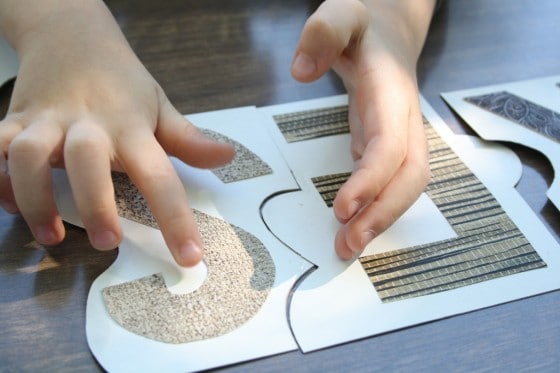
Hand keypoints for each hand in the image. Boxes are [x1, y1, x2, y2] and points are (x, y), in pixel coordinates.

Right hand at [0, 1, 233, 266]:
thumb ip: (189, 139)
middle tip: (107, 242)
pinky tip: (9, 202)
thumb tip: (227, 158)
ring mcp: (46, 121)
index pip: (159, 175)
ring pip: (29, 156)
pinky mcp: (14, 120)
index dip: (175, 219)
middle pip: (88, 161)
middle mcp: (88, 125)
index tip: (190, 257)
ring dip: (34, 198)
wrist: (72, 37)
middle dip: (95, 203)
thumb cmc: (123, 83)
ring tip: (50, 236)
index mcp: (131, 127)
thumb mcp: (160, 107)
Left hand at [291, 0, 434, 258]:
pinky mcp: (386, 142)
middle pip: (409, 177)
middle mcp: (403, 120)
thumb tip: (300, 70)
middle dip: (382, 214)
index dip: (371, 180)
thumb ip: (323, 32)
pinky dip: (374, 206)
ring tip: (347, 246)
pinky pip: (388, 181)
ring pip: (404, 186)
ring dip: (380, 219)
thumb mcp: (343, 12)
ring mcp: (399, 134)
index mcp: (392, 92)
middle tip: (346, 245)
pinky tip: (352, 224)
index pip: (390, 146)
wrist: (389, 27)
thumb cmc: (365, 21)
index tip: (342, 207)